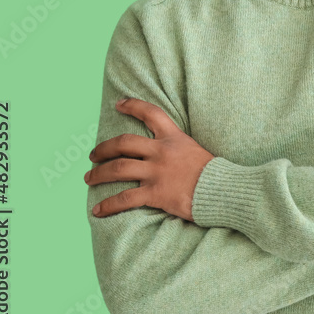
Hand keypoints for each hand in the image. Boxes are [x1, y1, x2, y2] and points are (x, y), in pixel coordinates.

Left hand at [85, 98, 215, 221]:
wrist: (224, 189)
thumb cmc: (214, 173)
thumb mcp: (196, 150)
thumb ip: (178, 149)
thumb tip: (169, 153)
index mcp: (173, 138)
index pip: (151, 114)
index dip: (132, 106)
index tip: (119, 103)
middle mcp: (161, 152)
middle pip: (123, 143)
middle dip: (103, 148)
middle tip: (93, 155)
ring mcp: (157, 172)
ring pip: (118, 169)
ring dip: (99, 174)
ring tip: (89, 178)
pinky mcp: (155, 193)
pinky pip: (125, 199)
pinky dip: (108, 205)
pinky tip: (97, 210)